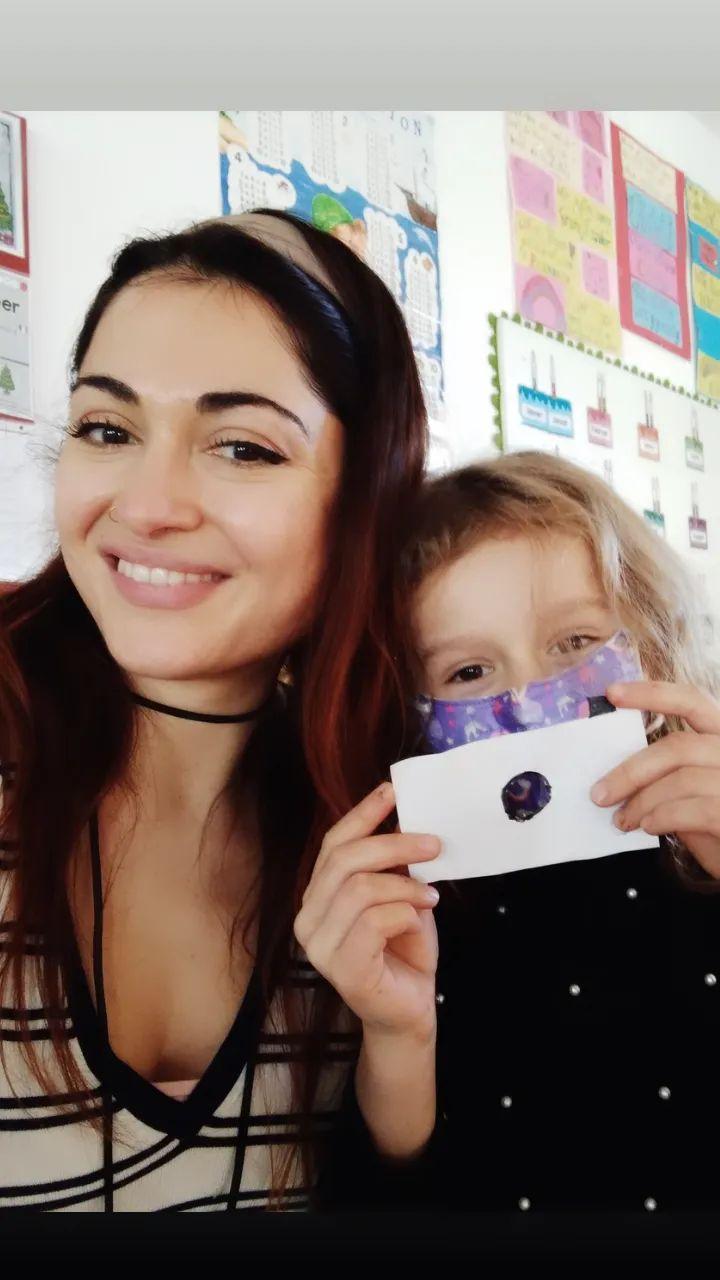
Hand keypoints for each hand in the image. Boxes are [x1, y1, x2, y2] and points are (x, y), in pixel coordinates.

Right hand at [294, 783, 440, 1039]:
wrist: (409, 1011)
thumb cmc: (403, 951)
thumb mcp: (399, 895)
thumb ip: (393, 864)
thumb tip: (406, 819)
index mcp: (317, 895)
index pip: (332, 844)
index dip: (362, 814)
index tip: (392, 791)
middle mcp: (308, 918)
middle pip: (344, 860)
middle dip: (393, 844)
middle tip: (433, 844)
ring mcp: (319, 947)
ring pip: (359, 889)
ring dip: (404, 885)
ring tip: (431, 894)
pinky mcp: (342, 969)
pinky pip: (373, 921)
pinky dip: (404, 912)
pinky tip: (420, 918)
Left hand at [591, 680, 719, 878]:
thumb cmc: (718, 827)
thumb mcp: (696, 793)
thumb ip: (670, 774)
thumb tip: (620, 771)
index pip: (693, 701)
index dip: (653, 693)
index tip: (612, 693)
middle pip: (677, 747)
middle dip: (631, 771)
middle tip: (599, 794)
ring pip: (680, 780)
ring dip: (641, 801)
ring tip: (622, 820)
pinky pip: (691, 810)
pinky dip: (661, 818)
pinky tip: (649, 827)